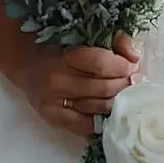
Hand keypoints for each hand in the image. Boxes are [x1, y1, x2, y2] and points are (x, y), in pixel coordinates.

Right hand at [21, 31, 140, 137]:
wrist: (29, 65)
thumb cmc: (61, 48)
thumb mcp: (85, 37)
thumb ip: (114, 41)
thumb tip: (135, 57)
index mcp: (67, 56)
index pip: (101, 64)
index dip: (122, 67)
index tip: (132, 67)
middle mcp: (58, 80)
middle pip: (103, 88)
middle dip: (124, 85)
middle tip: (133, 82)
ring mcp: (54, 102)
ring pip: (97, 108)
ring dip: (116, 102)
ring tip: (124, 95)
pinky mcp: (53, 118)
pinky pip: (85, 125)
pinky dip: (101, 120)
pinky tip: (109, 112)